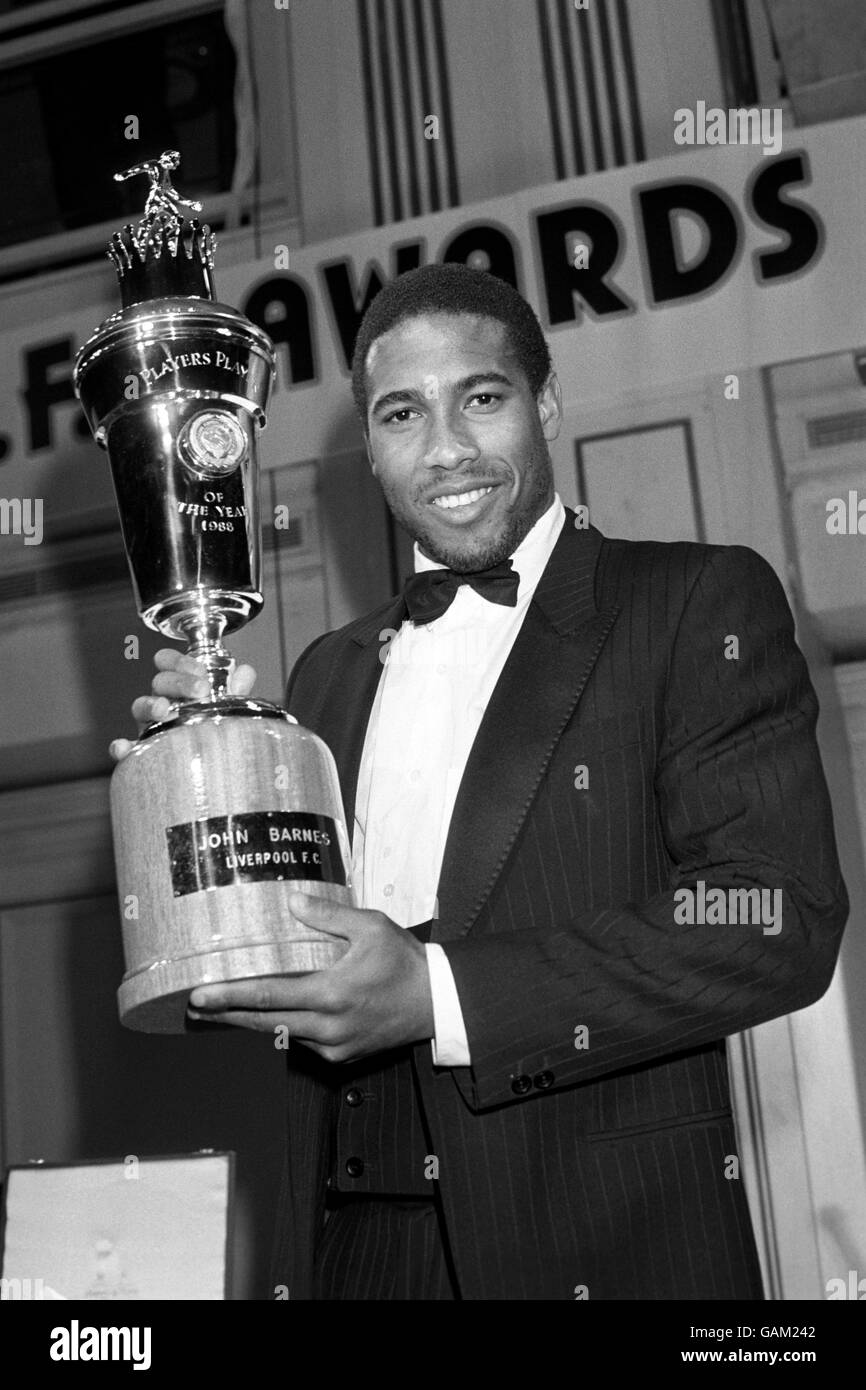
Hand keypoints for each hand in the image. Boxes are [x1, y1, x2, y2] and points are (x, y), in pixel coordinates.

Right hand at [109, 648, 256, 760]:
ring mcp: (150, 726)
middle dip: (179, 681)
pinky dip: (122, 746)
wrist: (211, 771)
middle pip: (160, 681)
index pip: (169, 663)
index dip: (180, 661)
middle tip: (201, 690)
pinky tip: (124, 747)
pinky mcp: (144, 752)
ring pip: (140, 707)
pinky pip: (127, 748)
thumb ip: (235, 690)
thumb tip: (245, 672)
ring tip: (164, 710)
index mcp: (178, 688)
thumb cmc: (212, 730)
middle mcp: (162, 702)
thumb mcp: (226, 708)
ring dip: (150, 704)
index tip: (200, 670)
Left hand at [187, 891, 434, 1062]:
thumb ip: (328, 916)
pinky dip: (282, 1027)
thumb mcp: (371, 927)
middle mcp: (328, 1026)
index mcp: (332, 993)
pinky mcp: (339, 1056)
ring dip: (250, 1021)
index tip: (200, 994)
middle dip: (225, 1014)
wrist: (435, 1003)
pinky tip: (267, 1014)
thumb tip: (291, 902)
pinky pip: (301, 1041)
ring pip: (280, 1034)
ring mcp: (333, 1046)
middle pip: (263, 1023)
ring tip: (221, 1008)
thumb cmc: (404, 961)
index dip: (230, 996)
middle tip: (193, 1005)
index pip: (269, 996)